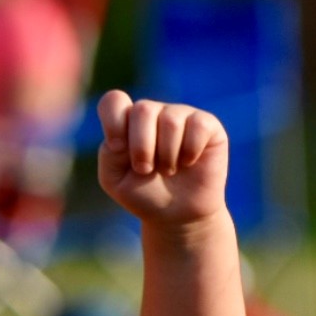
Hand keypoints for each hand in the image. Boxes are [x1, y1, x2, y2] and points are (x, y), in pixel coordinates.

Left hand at [97, 89, 227, 225]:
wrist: (176, 214)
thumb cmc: (143, 193)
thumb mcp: (115, 179)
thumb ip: (109, 154)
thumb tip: (124, 132)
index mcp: (126, 122)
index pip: (113, 101)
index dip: (113, 122)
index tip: (117, 148)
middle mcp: (153, 113)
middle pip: (143, 109)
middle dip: (141, 146)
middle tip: (145, 169)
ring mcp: (180, 115)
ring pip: (170, 120)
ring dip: (166, 155)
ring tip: (168, 170)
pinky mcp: (206, 124)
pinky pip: (197, 126)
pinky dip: (189, 151)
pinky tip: (188, 162)